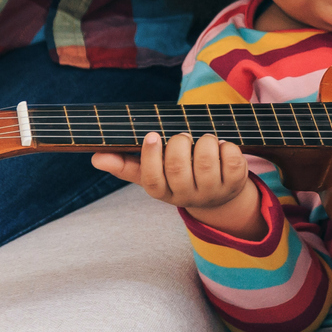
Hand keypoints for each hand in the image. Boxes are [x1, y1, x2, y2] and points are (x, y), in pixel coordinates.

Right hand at [92, 131, 262, 237]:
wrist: (218, 196)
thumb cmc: (177, 177)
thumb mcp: (152, 174)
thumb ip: (125, 165)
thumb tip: (96, 157)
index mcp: (162, 193)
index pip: (151, 179)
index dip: (151, 155)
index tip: (153, 135)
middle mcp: (186, 196)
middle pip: (178, 168)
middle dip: (179, 144)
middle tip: (182, 136)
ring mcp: (212, 192)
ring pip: (206, 162)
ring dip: (204, 142)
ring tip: (203, 139)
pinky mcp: (235, 183)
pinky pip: (232, 159)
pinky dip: (226, 146)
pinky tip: (221, 147)